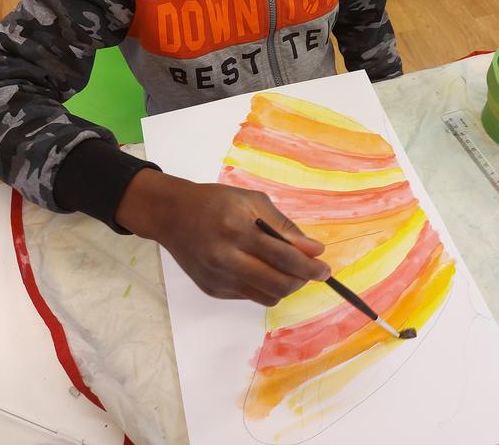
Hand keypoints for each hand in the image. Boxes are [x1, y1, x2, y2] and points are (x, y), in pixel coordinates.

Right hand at [116, 169, 330, 305]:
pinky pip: (251, 296)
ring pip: (267, 296)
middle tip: (313, 271)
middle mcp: (227, 257)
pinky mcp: (213, 290)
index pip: (284, 256)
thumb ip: (283, 226)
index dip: (310, 266)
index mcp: (238, 228)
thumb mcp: (252, 201)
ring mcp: (219, 278)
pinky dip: (264, 286)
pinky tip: (261, 269)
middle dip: (302, 280)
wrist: (172, 215)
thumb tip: (313, 249)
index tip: (325, 268)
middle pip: (278, 283)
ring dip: (286, 286)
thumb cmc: (215, 201)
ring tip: (289, 270)